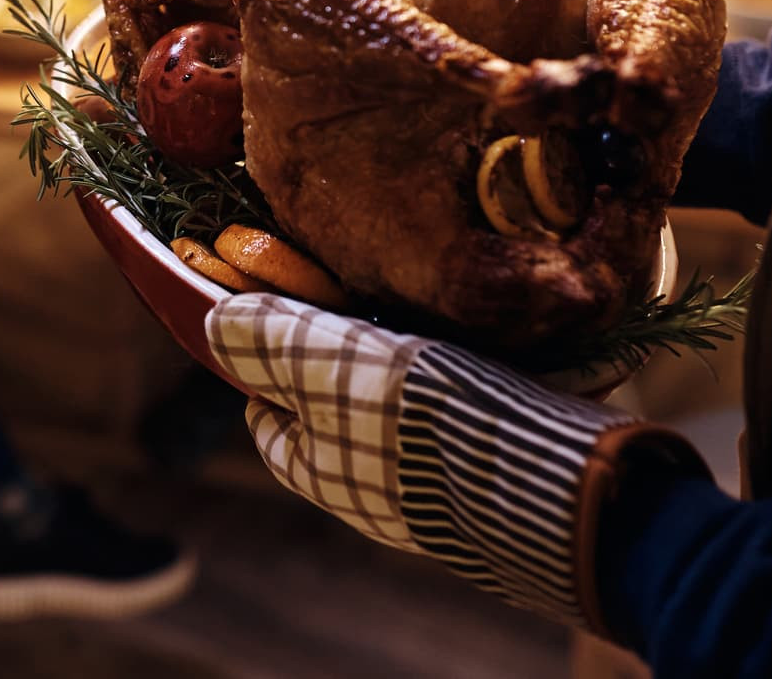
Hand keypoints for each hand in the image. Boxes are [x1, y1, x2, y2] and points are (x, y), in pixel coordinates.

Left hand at [205, 293, 707, 634]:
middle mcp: (377, 482)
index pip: (265, 416)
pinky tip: (474, 327)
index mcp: (322, 471)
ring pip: (402, 396)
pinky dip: (461, 361)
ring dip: (404, 346)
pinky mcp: (497, 452)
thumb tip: (217, 321)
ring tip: (414, 298)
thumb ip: (266, 340)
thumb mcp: (325, 367)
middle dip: (337, 346)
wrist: (554, 472)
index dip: (259, 360)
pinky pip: (464, 399)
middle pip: (334, 401)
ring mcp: (440, 472)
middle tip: (351, 288)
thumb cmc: (423, 422)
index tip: (271, 310)